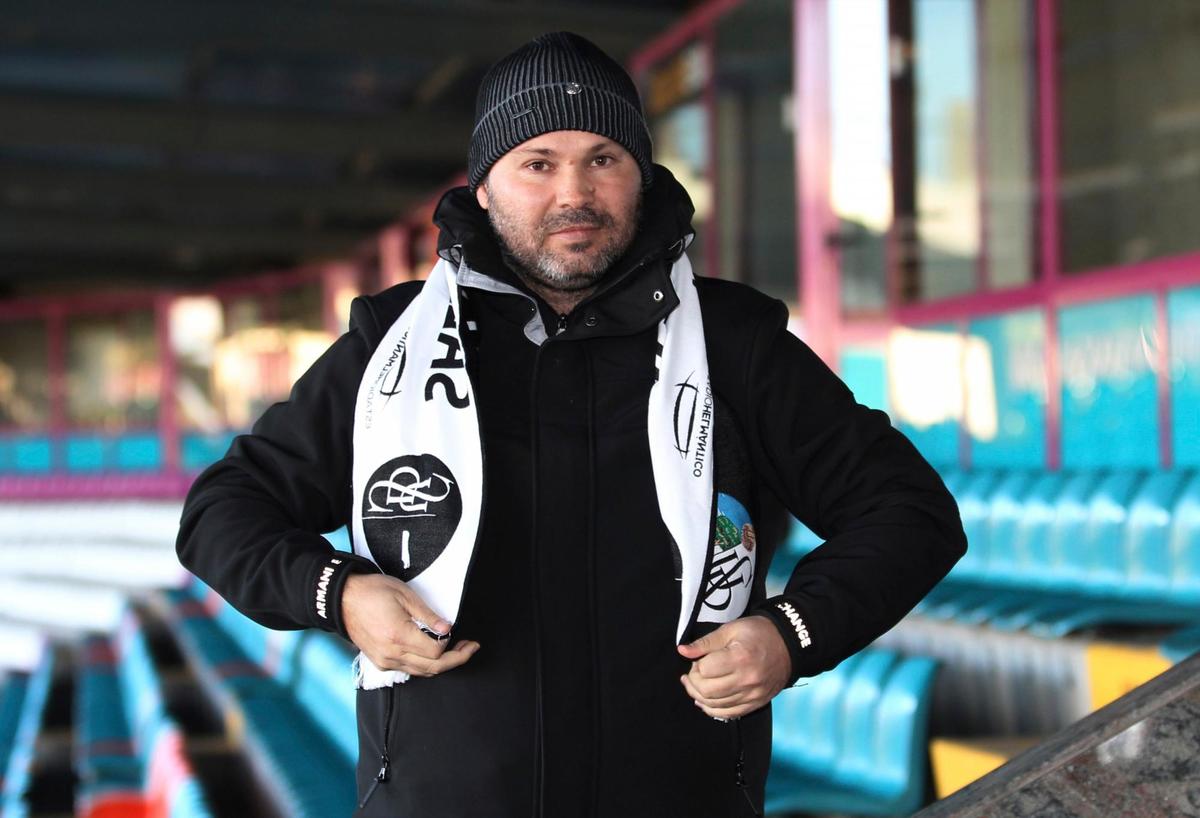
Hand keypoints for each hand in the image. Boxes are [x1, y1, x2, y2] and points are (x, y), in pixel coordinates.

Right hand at [341, 573, 479, 677]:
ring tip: (456, 649)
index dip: (452, 644)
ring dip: (442, 664)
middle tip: (470, 648)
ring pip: (421, 672)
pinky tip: (433, 651)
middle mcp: (391, 654)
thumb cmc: (372, 591)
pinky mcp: (380, 662)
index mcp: (398, 635)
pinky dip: (425, 664)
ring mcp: (384, 661)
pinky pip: (408, 669)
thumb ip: (427, 615)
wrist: (342, 599)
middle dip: (456, 659)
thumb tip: (447, 629)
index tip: (460, 633)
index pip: (435, 651)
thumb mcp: (404, 595)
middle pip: (432, 668)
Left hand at [677, 616, 790, 718]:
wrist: (789, 643)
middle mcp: (747, 680)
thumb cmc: (759, 632)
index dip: (696, 665)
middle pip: (707, 691)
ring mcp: (753, 694)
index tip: (698, 659)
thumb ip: (705, 643)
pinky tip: (705, 701)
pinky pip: (729, 714)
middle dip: (693, 682)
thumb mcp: (731, 629)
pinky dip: (713, 709)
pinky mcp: (756, 703)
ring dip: (699, 696)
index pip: (704, 670)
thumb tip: (683, 651)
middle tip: (692, 673)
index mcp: (740, 657)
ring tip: (694, 685)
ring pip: (715, 705)